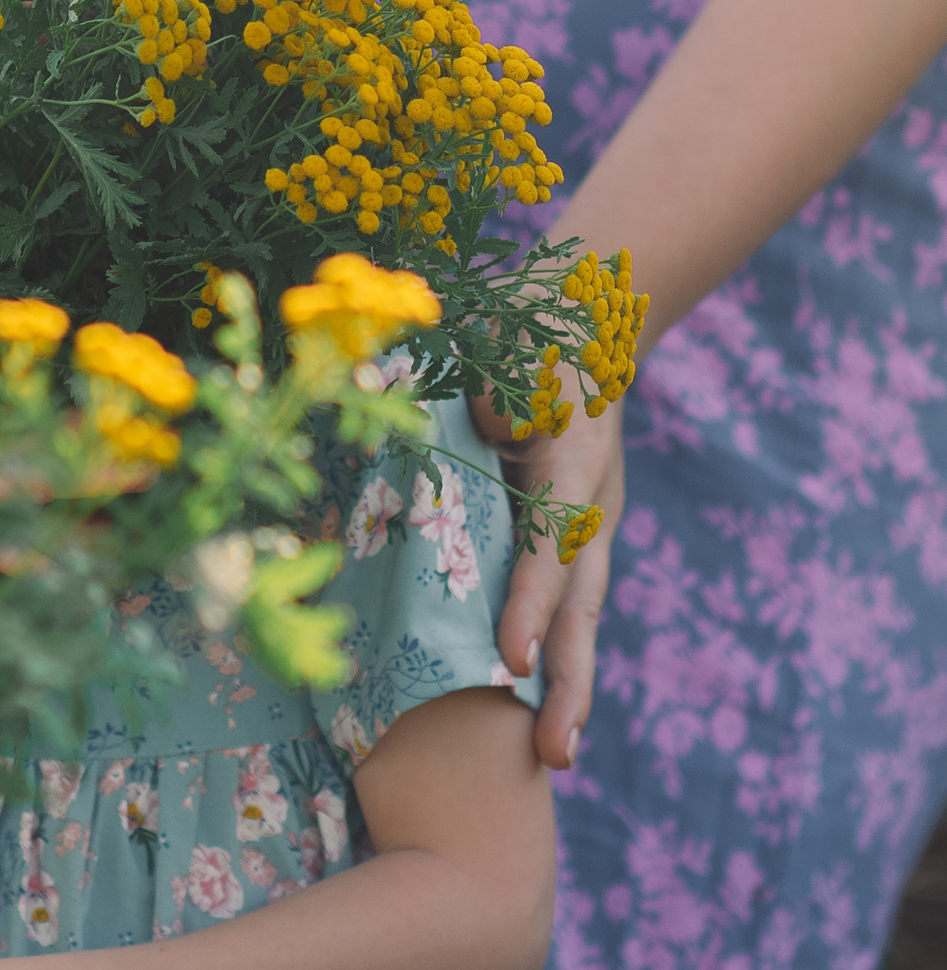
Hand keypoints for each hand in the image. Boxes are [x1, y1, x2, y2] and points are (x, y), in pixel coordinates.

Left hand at [470, 367, 622, 769]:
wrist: (582, 321)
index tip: (508, 657)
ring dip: (568, 685)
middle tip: (553, 755)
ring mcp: (589, 524)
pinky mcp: (574, 534)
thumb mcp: (511, 342)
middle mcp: (591, 504)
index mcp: (573, 462)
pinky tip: (540, 710)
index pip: (550, 545)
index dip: (528, 603)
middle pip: (581, 605)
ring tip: (554, 757)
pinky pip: (565, 603)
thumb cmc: (529, 332)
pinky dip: (557, 654)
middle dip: (567, 681)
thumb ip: (498, 384)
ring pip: (580, 616)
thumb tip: (487, 418)